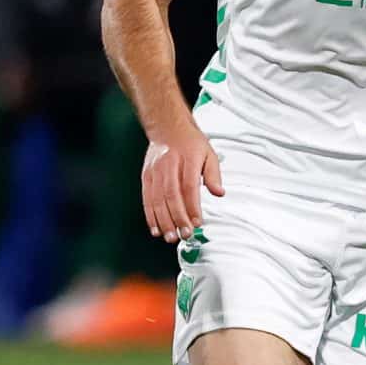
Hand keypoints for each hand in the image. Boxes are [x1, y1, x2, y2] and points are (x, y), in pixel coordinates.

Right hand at [141, 125, 222, 240]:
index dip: (192, 207)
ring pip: (157, 199)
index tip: (198, 222)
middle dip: (178, 218)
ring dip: (164, 221)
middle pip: (172, 195)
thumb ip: (213, 175)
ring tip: (171, 237)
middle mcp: (169, 165)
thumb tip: (219, 193)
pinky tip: (156, 229)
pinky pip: (147, 199)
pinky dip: (151, 215)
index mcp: (187, 159)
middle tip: (185, 235)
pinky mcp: (146, 176)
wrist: (167, 127)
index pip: (189, 186)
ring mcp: (155, 171)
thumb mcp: (209, 154)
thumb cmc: (190, 143)